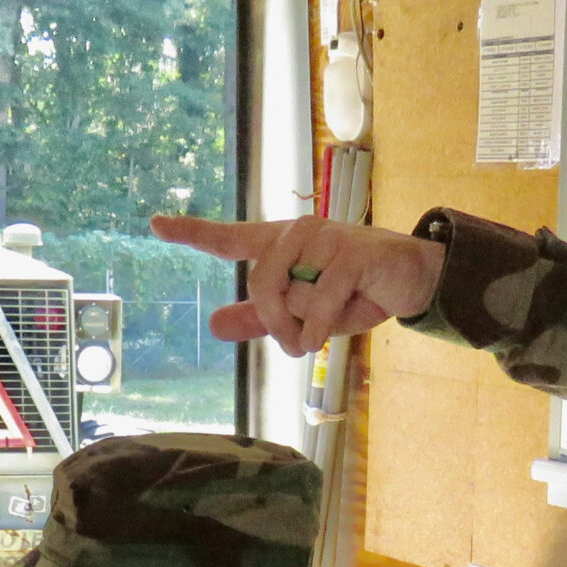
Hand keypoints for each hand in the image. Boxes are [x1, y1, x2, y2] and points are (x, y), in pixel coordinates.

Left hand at [152, 213, 444, 356]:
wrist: (411, 280)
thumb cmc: (355, 293)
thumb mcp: (304, 313)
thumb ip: (260, 319)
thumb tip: (214, 324)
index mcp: (280, 245)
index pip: (230, 238)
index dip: (193, 232)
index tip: (156, 224)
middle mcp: (297, 234)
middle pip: (260, 283)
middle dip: (276, 323)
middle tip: (297, 343)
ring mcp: (324, 238)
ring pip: (291, 295)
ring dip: (304, 328)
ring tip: (321, 334)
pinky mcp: (350, 252)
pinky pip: (320, 300)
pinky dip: (321, 326)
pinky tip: (335, 328)